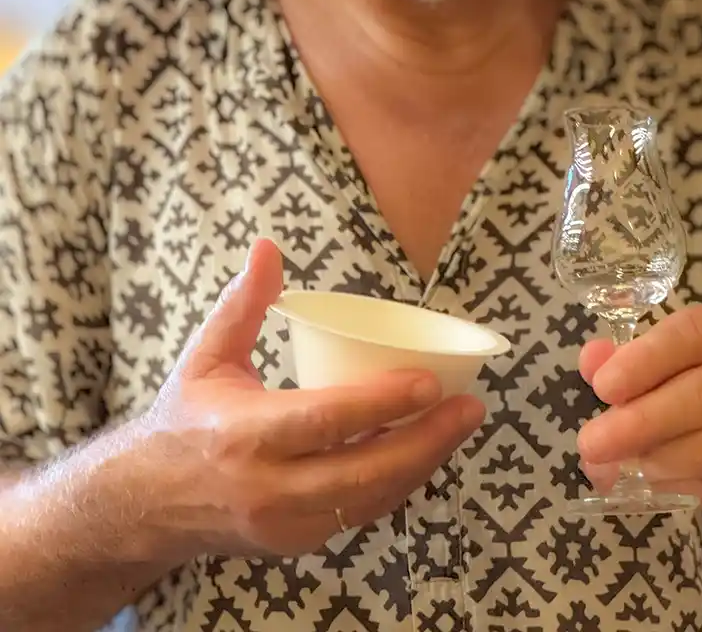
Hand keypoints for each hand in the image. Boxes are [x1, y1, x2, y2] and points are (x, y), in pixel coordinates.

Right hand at [134, 238, 484, 562]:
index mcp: (245, 435)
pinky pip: (360, 513)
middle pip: (364, 472)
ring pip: (370, 500)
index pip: (326, 420)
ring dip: (421, 464)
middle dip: (425, 442)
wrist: (146, 501)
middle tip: (470, 407)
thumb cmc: (183, 417)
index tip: (429, 382)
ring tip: (460, 424)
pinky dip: (397, 484)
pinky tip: (424, 450)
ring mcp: (286, 524)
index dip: (382, 403)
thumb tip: (268, 246)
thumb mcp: (206, 355)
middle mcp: (268, 488)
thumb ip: (242, 303)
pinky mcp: (298, 541)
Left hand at [577, 304, 701, 555]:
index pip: (695, 331)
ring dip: (654, 458)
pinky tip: (652, 482)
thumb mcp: (691, 367)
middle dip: (640, 419)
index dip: (644, 358)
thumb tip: (591, 360)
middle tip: (592, 441)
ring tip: (615, 464)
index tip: (602, 386)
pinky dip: (677, 486)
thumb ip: (639, 359)